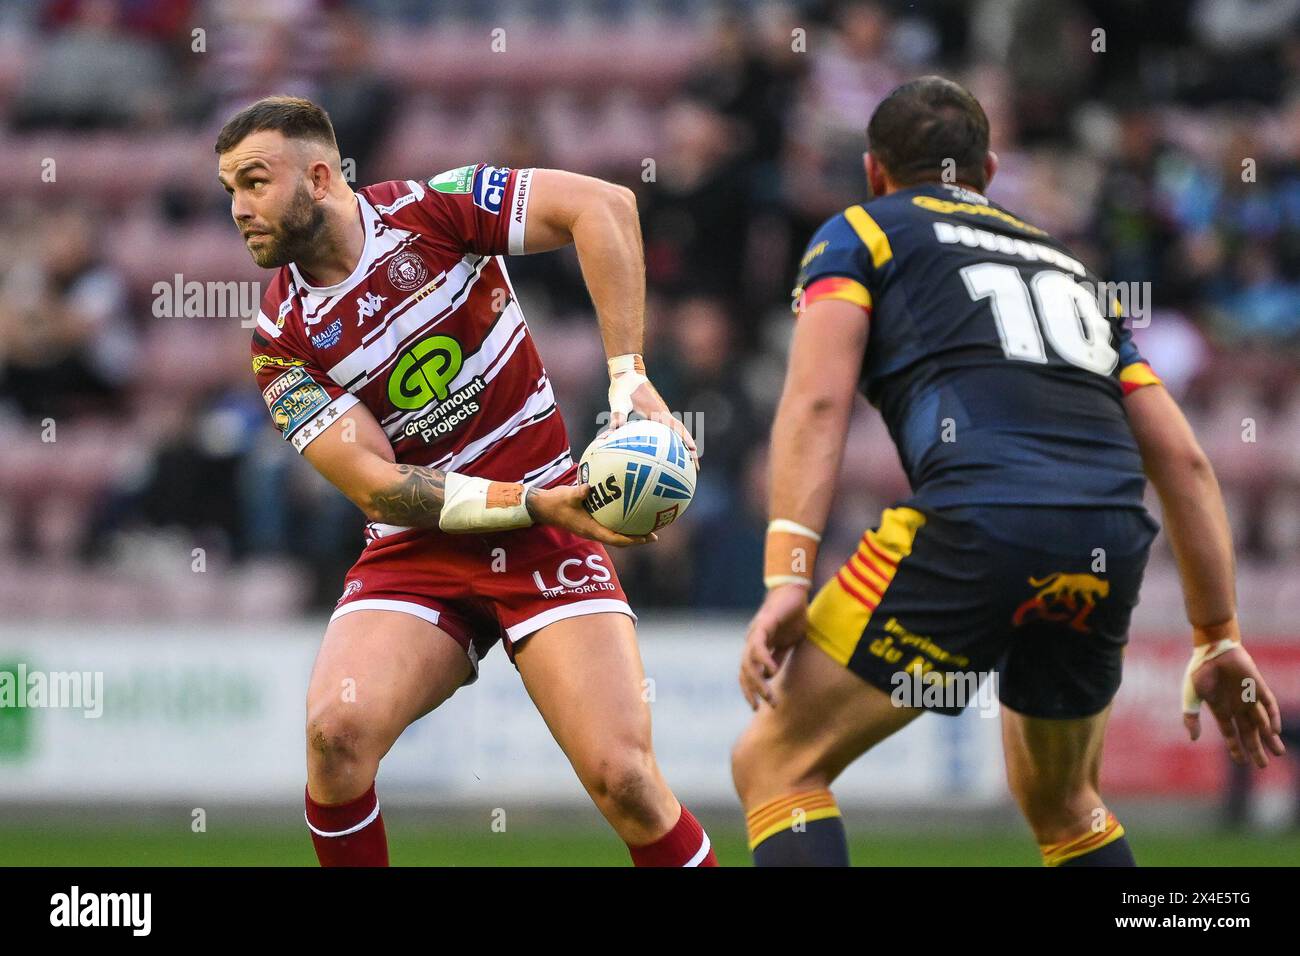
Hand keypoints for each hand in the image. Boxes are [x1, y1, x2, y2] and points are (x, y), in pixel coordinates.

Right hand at [525, 484, 655, 547]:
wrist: (542, 507)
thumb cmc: (555, 502)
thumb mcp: (567, 496)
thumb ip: (579, 493)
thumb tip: (589, 487)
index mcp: (590, 530)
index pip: (616, 539)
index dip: (632, 540)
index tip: (647, 537)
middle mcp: (594, 532)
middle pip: (620, 540)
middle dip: (637, 538)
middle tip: (654, 535)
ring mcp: (592, 528)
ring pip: (616, 534)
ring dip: (631, 532)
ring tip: (647, 525)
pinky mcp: (591, 522)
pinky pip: (610, 524)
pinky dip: (621, 520)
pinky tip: (629, 509)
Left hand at [608, 366, 699, 467]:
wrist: (627, 374)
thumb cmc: (623, 387)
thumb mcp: (618, 401)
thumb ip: (617, 415)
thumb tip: (613, 430)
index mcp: (659, 412)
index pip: (677, 429)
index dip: (686, 441)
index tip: (694, 453)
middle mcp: (664, 414)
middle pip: (682, 435)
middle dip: (690, 451)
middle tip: (695, 469)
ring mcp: (662, 415)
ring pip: (677, 434)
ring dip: (683, 448)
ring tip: (685, 465)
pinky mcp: (656, 416)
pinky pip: (667, 432)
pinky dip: (671, 443)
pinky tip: (664, 454)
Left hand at [739, 584, 809, 709]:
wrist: (794, 591)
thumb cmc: (791, 615)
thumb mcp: (787, 642)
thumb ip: (778, 657)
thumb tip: (770, 675)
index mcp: (757, 646)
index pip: (746, 673)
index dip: (748, 690)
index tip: (756, 706)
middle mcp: (752, 641)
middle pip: (745, 671)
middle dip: (753, 691)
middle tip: (765, 706)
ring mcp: (756, 633)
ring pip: (749, 662)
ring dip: (758, 681)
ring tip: (769, 695)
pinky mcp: (764, 624)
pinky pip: (759, 645)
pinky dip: (763, 659)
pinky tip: (771, 672)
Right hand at [1184, 644, 1285, 767]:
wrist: (1211, 649)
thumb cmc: (1199, 670)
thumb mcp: (1191, 696)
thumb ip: (1190, 717)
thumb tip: (1193, 739)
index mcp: (1221, 709)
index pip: (1231, 733)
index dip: (1236, 748)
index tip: (1242, 763)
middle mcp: (1237, 706)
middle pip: (1250, 732)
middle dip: (1256, 749)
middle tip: (1264, 765)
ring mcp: (1248, 697)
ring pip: (1262, 722)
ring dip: (1269, 738)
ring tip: (1279, 752)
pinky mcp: (1258, 687)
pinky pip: (1269, 704)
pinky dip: (1272, 717)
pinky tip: (1274, 730)